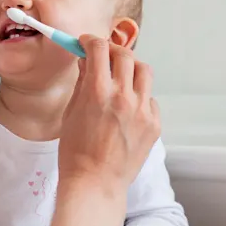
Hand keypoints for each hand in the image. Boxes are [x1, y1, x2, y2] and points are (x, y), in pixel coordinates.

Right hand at [58, 36, 159, 196]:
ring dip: (130, 67)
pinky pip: (150, 98)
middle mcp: (123, 97)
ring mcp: (142, 110)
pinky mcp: (154, 124)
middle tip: (103, 56)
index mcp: (98, 92)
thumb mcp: (71, 113)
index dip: (90, 41)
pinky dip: (139, 95)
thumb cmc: (76, 152)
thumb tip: (86, 62)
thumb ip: (82, 83)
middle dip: (111, 50)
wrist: (95, 183)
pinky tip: (128, 107)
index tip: (86, 43)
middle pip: (125, 55)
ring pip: (144, 71)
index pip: (99, 49)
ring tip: (120, 76)